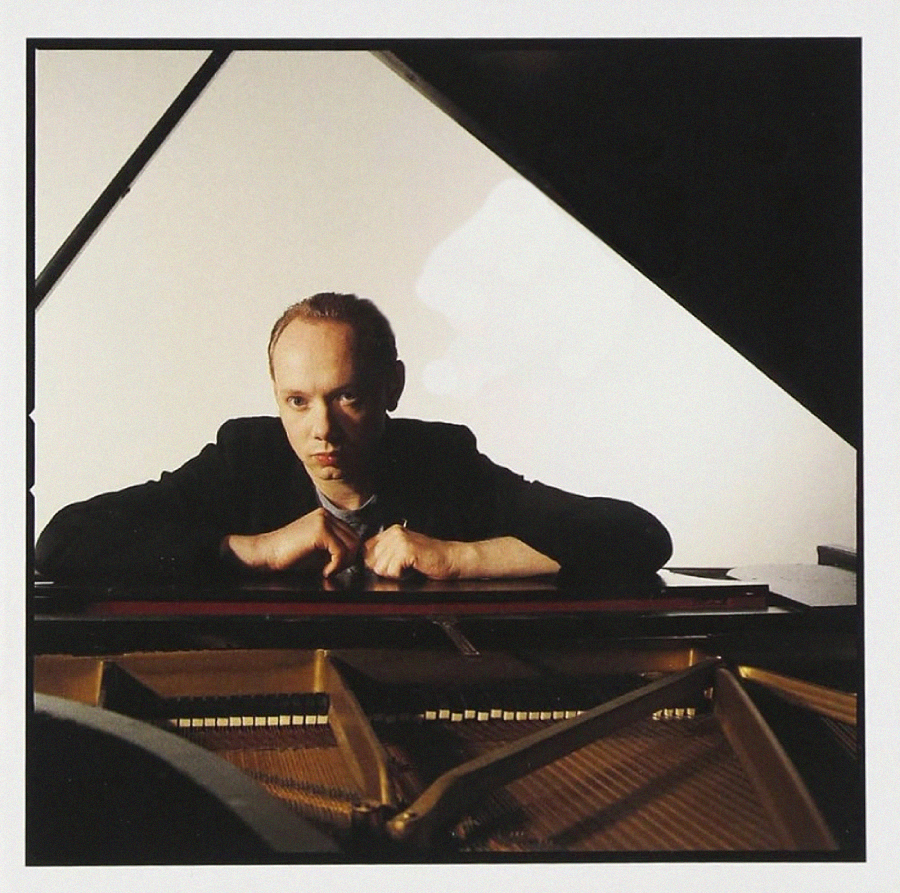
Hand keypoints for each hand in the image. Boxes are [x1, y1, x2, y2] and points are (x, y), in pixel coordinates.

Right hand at [225, 508, 360, 575]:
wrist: (266, 553)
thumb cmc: (289, 556)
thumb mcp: (318, 550)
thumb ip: (336, 548)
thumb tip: (355, 555)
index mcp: (326, 516)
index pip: (352, 534)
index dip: (348, 554)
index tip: (336, 566)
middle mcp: (326, 515)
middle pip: (355, 538)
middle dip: (348, 559)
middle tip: (333, 570)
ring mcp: (323, 520)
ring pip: (351, 545)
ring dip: (343, 563)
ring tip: (328, 570)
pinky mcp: (320, 531)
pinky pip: (341, 551)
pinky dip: (336, 565)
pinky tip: (324, 570)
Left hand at [362, 525, 460, 579]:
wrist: (450, 559)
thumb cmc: (429, 559)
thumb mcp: (402, 552)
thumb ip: (385, 553)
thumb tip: (366, 562)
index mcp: (391, 531)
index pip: (366, 549)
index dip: (376, 563)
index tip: (392, 565)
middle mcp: (394, 532)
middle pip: (372, 560)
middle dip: (386, 569)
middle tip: (404, 567)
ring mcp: (400, 540)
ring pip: (381, 567)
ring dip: (394, 573)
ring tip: (409, 567)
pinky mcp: (407, 550)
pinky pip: (392, 571)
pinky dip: (401, 576)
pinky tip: (412, 569)